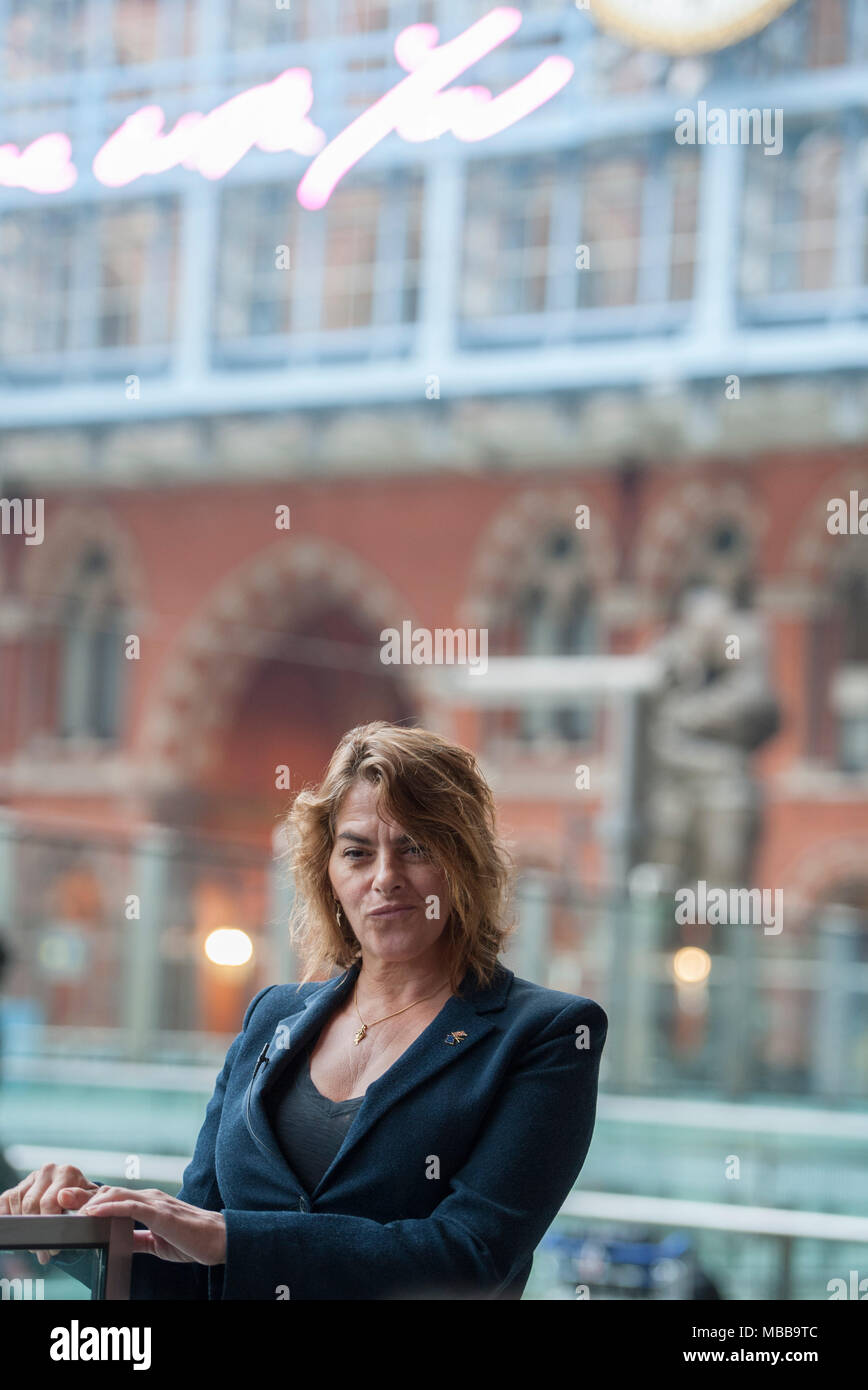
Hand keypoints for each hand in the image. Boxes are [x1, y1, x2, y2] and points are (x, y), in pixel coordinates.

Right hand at [0, 1163, 101, 1264]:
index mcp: (66, 1172)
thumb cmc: (85, 1200)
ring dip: (23, 1228)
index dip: (50, 1228)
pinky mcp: (19, 1185)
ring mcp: (32, 1177)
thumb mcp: (91, 1200)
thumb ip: (82, 1198)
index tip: (54, 1247)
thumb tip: (64, 1196)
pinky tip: (17, 1230)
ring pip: (17, 1204)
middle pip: (30, 1205)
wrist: (77, 1193)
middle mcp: (48, 1170)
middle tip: (43, 1252)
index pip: (49, 1202)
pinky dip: (8, 1216)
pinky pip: (6, 1200)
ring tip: (35, 1246)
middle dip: (35, 1232)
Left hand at [64, 1185, 226, 1265]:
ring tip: (69, 1203)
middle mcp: (149, 1198)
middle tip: (58, 1196)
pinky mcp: (161, 1213)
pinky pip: (131, 1207)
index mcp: (148, 1204)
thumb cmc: (192, 1239)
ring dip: (91, 1198)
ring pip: (117, 1195)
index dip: (90, 1198)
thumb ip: (137, 1237)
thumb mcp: (156, 1241)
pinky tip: (95, 1212)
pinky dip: (110, 1208)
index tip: (68, 1201)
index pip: (113, 1198)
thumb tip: (118, 1239)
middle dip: (83, 1193)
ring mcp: (155, 1203)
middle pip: (110, 1192)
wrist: (219, 1241)